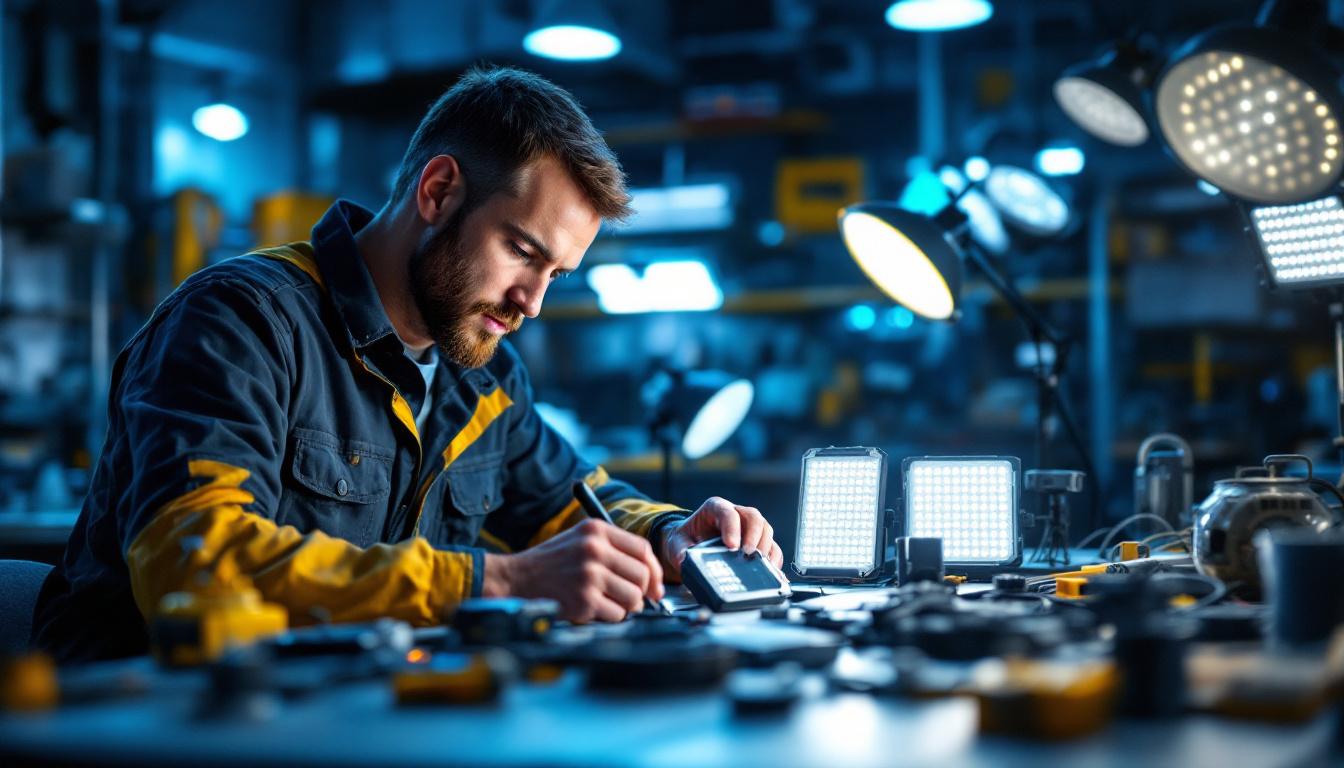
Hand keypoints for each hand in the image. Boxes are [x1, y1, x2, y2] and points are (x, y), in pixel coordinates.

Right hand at [483, 519, 662, 622]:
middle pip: (641, 575)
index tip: (656, 585)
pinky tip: (595, 609)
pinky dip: (611, 616)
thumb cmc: (551, 562)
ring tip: (610, 603)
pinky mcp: (584, 600)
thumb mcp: (579, 539)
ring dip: (627, 606)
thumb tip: (650, 576)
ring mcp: (589, 575)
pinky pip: (617, 614)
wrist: (516, 578)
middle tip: (632, 599)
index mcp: (596, 530)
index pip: (643, 549)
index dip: (654, 570)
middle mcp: (594, 549)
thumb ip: (613, 550)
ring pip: (633, 598)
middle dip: (641, 592)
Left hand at [659, 497, 783, 580]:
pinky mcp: (756, 543)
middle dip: (753, 536)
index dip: (732, 528)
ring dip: (765, 548)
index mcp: (715, 508)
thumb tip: (685, 561)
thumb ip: (680, 551)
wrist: (689, 546)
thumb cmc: (685, 540)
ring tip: (760, 564)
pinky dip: (773, 559)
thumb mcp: (677, 544)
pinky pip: (772, 547)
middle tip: (748, 555)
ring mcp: (748, 528)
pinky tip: (770, 571)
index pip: (728, 513)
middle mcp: (736, 513)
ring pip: (766, 530)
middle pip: (753, 517)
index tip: (731, 547)